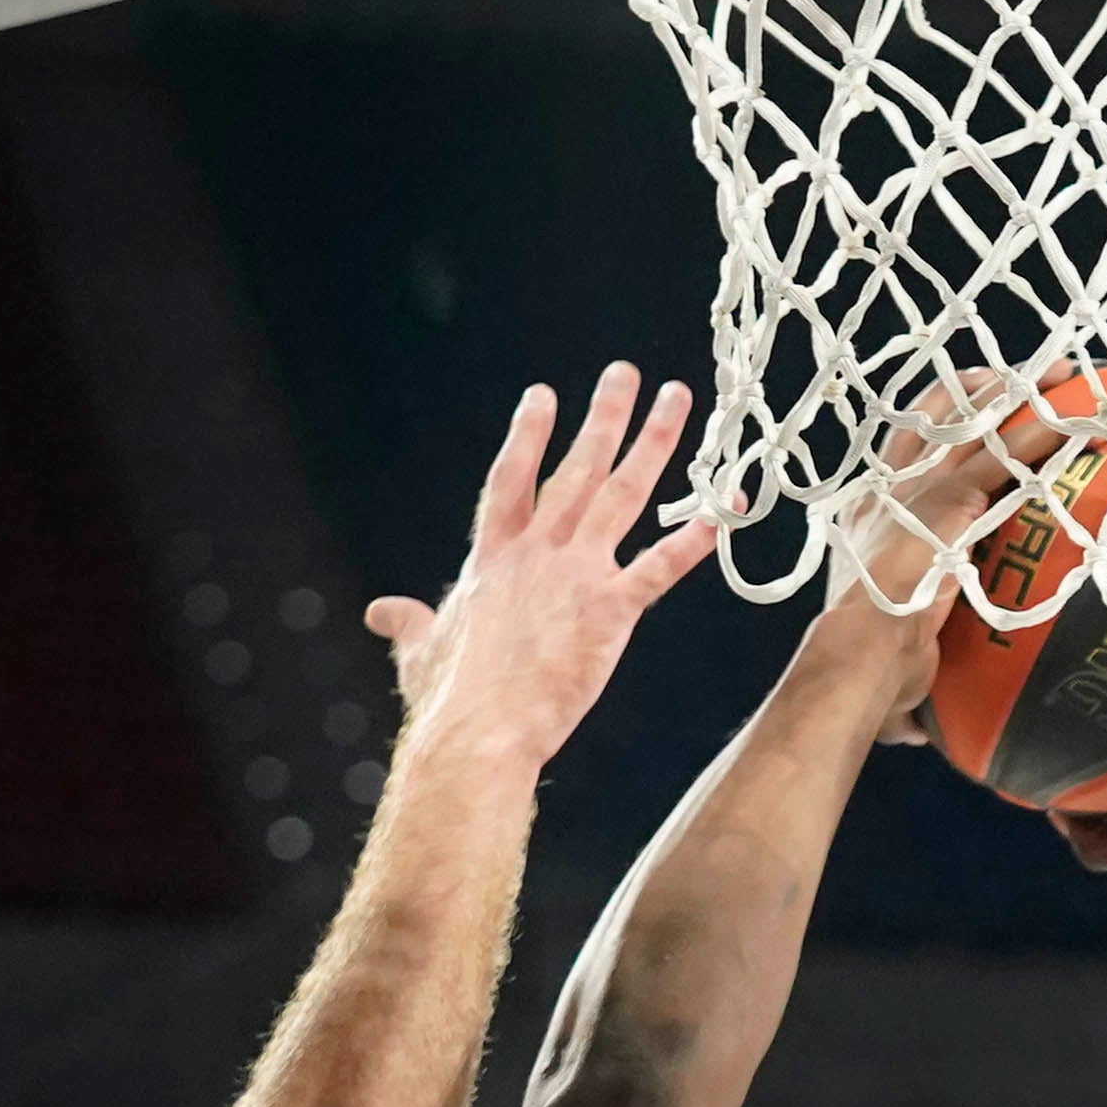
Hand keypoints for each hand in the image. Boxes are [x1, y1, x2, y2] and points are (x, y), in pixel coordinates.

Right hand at [371, 371, 715, 766]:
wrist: (478, 732)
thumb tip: (380, 613)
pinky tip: (726, 506)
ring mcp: (576, 576)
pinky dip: (696, 536)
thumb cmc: (448, 701)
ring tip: (678, 399)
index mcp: (493, 560)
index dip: (528, 437)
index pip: (512, 482)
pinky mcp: (611, 609)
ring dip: (654, 444)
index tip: (543, 395)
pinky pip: (662, 565)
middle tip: (625, 374)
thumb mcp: (419, 652)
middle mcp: (537, 554)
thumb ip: (410, 625)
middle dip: (603, 418)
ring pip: (622, 494)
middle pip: (576, 470)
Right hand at [833, 376, 1036, 739]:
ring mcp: (920, 486)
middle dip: (985, 386)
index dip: (945, 420)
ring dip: (1028, 395)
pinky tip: (1088, 421)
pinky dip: (1050, 432)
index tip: (979, 411)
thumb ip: (907, 671)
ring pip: (977, 417)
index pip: (906, 445)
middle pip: (938, 409)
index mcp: (868, 512)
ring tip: (1070, 382)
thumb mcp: (888, 657)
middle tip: (1032, 380)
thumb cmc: (866, 673)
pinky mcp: (951, 499)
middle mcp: (890, 486)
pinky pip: (1009, 453)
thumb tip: (914, 728)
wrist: (856, 659)